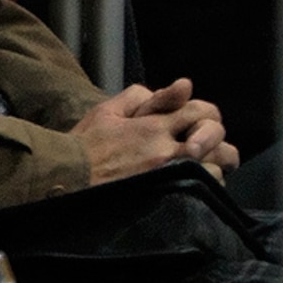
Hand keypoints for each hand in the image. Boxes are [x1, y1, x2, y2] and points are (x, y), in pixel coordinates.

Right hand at [76, 80, 236, 182]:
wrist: (64, 180)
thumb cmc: (83, 146)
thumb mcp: (108, 111)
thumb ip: (143, 96)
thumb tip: (182, 86)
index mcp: (154, 124)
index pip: (200, 110)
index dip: (205, 114)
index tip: (196, 124)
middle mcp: (165, 149)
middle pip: (215, 136)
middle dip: (218, 141)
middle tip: (209, 150)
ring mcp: (166, 174)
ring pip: (214, 168)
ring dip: (215, 167)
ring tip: (206, 172)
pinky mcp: (163, 197)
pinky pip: (199, 193)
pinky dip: (205, 189)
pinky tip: (197, 191)